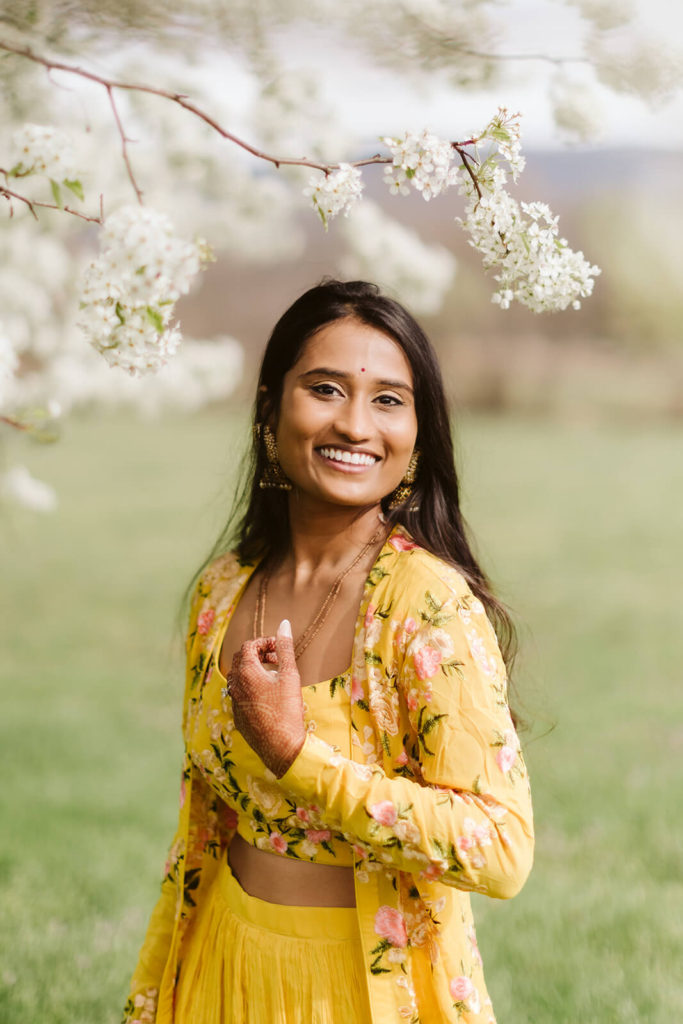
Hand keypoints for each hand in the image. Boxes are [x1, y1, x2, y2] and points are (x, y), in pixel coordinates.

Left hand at [228, 619, 305, 778]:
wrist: (281, 747)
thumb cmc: (287, 709)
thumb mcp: (290, 675)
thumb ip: (285, 648)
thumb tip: (284, 623)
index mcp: (245, 672)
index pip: (248, 646)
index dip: (264, 643)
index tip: (280, 649)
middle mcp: (235, 685)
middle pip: (240, 660)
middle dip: (258, 655)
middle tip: (277, 660)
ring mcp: (234, 702)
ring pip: (239, 678)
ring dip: (254, 671)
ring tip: (275, 678)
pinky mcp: (238, 716)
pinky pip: (240, 694)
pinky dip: (252, 687)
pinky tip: (269, 697)